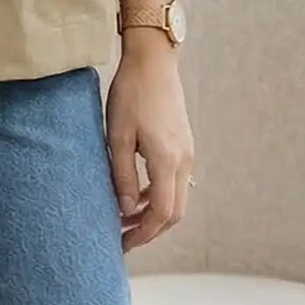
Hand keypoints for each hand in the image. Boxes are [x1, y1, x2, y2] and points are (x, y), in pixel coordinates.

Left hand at [105, 36, 194, 251]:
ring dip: (154, 214)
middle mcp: (183, 160)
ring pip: (177, 198)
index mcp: (167, 160)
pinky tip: (137, 194)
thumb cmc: (131, 94)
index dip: (143, 234)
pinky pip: (175, 181)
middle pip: (174, 212)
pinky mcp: (183, 145)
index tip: (122, 244)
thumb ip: (122, 175)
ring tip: (125, 219)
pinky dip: (158, 195)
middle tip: (123, 238)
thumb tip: (125, 210)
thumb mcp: (117, 136)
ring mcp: (187, 152)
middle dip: (150, 230)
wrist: (153, 61)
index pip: (162, 213)